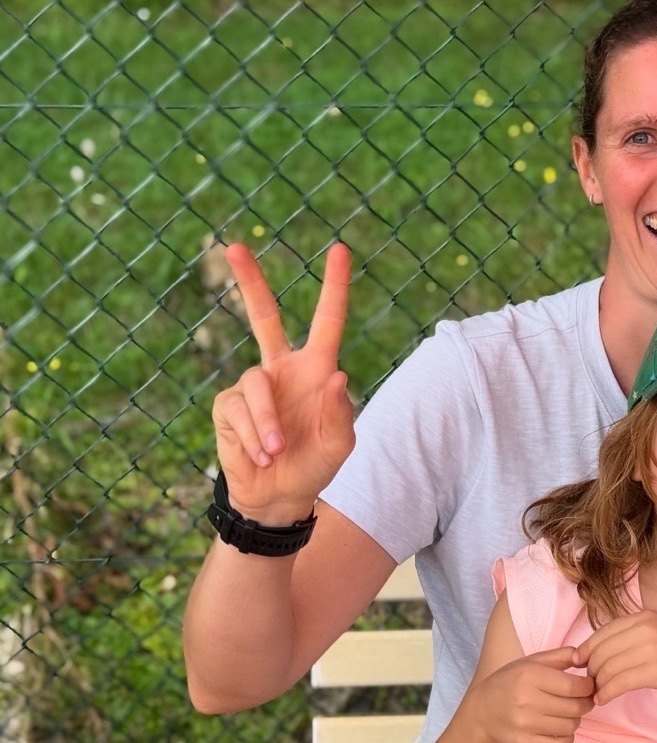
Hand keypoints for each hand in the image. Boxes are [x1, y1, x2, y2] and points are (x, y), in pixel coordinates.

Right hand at [211, 243, 355, 521]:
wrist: (278, 495)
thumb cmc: (314, 466)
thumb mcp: (339, 444)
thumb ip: (342, 412)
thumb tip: (338, 376)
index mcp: (316, 370)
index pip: (327, 321)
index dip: (334, 287)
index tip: (340, 249)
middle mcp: (282, 369)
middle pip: (263, 316)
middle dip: (248, 282)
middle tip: (233, 246)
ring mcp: (253, 386)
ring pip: (256, 387)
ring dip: (269, 424)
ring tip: (277, 452)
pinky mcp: (228, 406)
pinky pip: (239, 412)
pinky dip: (254, 436)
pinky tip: (262, 455)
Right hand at [471, 646, 596, 742]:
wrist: (482, 711)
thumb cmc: (511, 681)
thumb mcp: (532, 661)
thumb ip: (561, 655)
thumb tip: (587, 657)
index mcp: (530, 675)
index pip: (573, 686)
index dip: (588, 687)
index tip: (588, 685)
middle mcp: (526, 700)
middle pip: (575, 708)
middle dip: (585, 703)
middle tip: (582, 700)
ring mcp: (524, 725)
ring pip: (570, 726)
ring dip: (576, 720)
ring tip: (568, 713)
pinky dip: (567, 739)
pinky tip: (561, 730)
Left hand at [578, 610, 656, 705]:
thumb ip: (637, 632)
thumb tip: (604, 646)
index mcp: (645, 616)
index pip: (603, 631)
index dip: (587, 648)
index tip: (580, 662)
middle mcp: (646, 628)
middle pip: (602, 650)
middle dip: (591, 668)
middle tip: (589, 682)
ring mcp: (650, 648)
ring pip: (608, 667)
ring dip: (597, 683)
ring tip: (595, 693)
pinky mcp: (655, 671)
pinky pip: (619, 682)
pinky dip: (606, 692)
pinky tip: (603, 699)